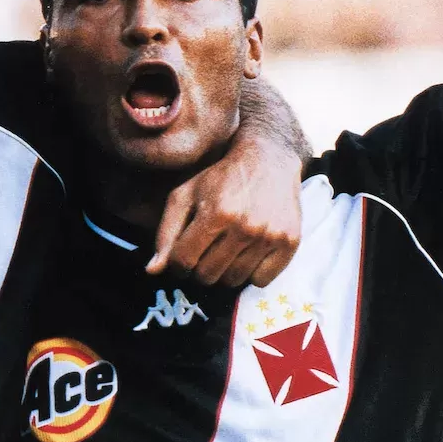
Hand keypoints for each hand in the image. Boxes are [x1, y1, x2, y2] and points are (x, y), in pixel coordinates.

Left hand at [147, 136, 302, 286]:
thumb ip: (166, 233)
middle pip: (208, 276)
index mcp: (215, 214)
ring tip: (225, 252)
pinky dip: (250, 274)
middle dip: (199, 269)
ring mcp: (269, 237)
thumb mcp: (185, 195)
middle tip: (204, 254)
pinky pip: (261, 281)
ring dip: (224, 272)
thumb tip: (153, 270)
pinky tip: (247, 254)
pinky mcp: (289, 242)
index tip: (182, 258)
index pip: (184, 261)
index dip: (177, 265)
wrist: (269, 160)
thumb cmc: (220, 178)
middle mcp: (244, 227)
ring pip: (234, 281)